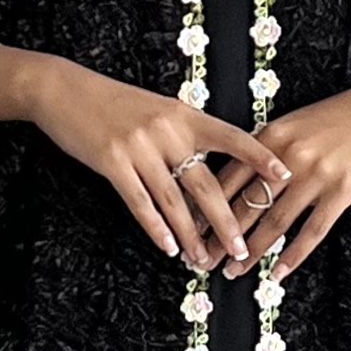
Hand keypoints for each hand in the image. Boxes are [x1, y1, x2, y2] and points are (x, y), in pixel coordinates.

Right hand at [0, 42, 290, 268]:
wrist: (66, 90)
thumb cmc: (115, 103)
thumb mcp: (158, 109)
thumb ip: (185, 133)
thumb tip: (212, 168)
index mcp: (185, 115)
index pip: (232, 137)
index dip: (259, 158)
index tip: (285, 177)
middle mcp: (168, 130)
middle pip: (206, 183)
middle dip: (227, 221)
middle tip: (243, 249)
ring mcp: (140, 147)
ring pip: (174, 201)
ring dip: (192, 236)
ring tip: (204, 260)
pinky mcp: (112, 162)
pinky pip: (140, 202)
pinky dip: (156, 228)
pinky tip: (168, 247)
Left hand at [205, 65, 350, 279]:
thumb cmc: (340, 116)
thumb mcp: (295, 123)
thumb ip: (266, 149)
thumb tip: (238, 178)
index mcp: (271, 137)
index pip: (229, 178)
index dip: (206, 207)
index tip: (190, 229)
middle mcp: (288, 157)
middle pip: (246, 205)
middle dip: (221, 237)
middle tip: (202, 260)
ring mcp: (316, 175)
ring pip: (275, 223)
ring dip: (251, 253)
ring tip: (234, 272)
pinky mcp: (342, 192)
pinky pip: (312, 231)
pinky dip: (293, 256)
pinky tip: (277, 273)